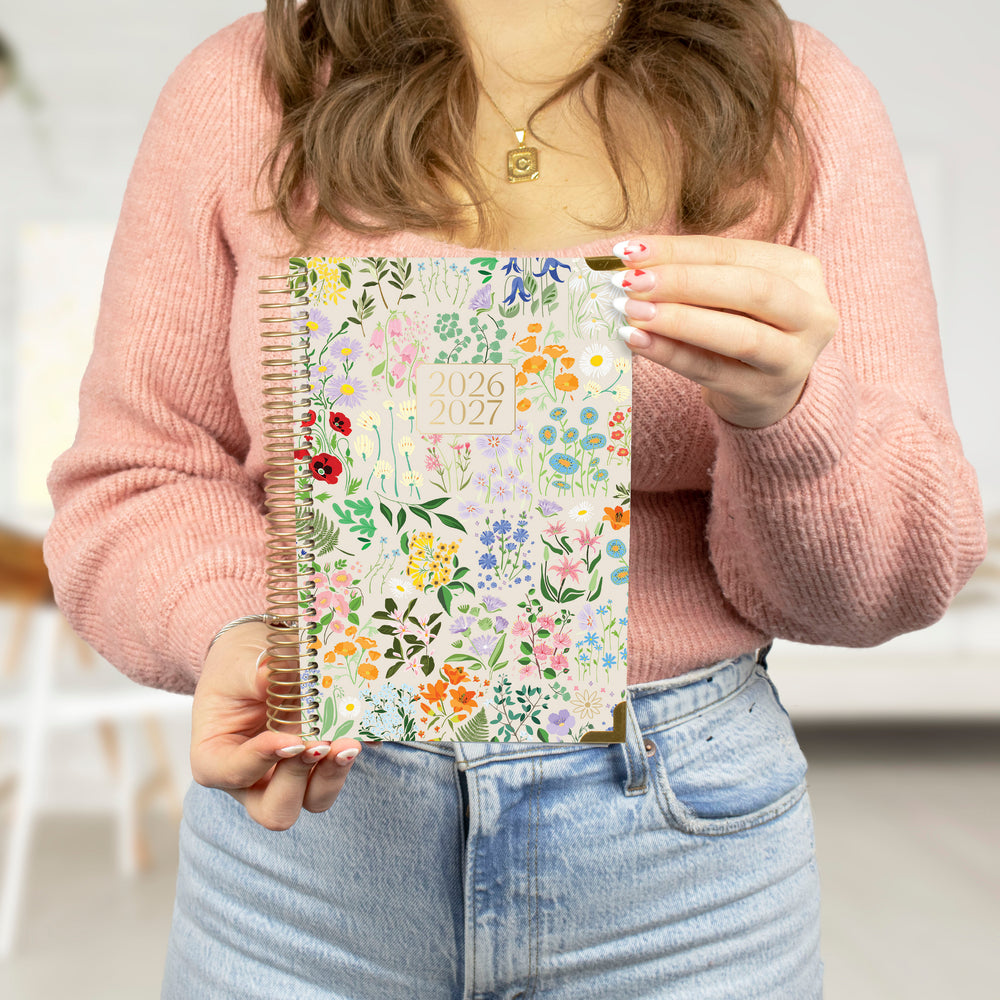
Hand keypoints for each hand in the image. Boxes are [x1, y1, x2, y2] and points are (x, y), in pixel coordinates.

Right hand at [190, 621, 363, 829]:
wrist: (258, 658)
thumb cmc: (236, 665)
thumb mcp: (236, 664)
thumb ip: (252, 675)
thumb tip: (269, 676)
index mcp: (216, 759)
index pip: (233, 773)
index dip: (263, 760)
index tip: (292, 740)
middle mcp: (251, 779)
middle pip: (276, 810)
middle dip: (300, 779)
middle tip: (319, 744)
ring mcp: (287, 776)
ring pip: (314, 799)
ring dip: (333, 775)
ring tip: (348, 743)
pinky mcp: (317, 764)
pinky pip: (337, 772)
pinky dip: (350, 756)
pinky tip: (365, 734)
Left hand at [612, 236, 838, 427]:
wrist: (766, 392)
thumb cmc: (742, 328)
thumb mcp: (730, 295)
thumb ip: (695, 276)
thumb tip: (631, 263)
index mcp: (801, 271)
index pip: (733, 252)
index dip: (680, 250)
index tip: (630, 251)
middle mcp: (811, 313)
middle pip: (750, 288)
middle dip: (685, 282)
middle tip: (630, 281)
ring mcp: (794, 358)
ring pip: (739, 335)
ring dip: (679, 320)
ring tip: (632, 311)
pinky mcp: (765, 393)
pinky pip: (713, 371)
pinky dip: (672, 354)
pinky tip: (638, 342)